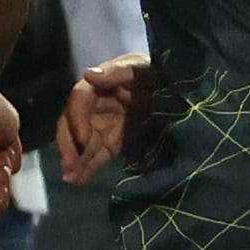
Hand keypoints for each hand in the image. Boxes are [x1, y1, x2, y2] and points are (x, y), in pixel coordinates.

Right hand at [57, 52, 152, 185]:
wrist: (181, 95)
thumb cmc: (159, 75)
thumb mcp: (142, 69)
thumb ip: (118, 72)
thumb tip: (89, 75)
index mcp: (101, 84)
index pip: (80, 99)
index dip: (77, 119)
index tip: (84, 139)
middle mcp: (96, 105)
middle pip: (73, 123)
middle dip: (69, 144)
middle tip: (69, 164)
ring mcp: (103, 125)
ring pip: (81, 144)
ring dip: (74, 161)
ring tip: (71, 178)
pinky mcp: (112, 143)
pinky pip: (96, 156)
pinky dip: (86, 168)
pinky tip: (78, 181)